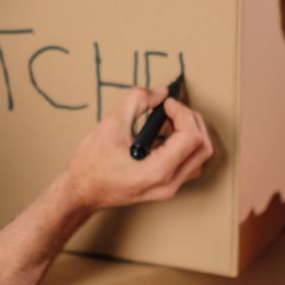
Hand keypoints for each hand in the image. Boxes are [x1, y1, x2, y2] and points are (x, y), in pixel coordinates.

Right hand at [61, 87, 213, 210]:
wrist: (81, 192)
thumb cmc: (92, 166)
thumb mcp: (110, 125)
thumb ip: (136, 101)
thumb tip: (160, 92)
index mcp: (157, 172)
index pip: (191, 137)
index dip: (182, 113)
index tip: (165, 104)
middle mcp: (168, 184)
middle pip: (203, 148)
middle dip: (191, 120)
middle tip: (171, 108)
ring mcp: (168, 188)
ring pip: (199, 157)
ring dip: (190, 132)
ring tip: (168, 120)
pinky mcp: (165, 186)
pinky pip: (188, 163)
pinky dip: (184, 144)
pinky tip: (165, 134)